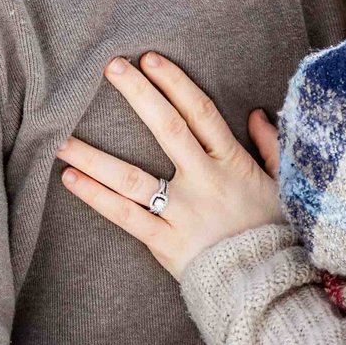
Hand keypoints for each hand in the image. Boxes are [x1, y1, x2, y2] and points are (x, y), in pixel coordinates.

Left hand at [57, 53, 286, 278]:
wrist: (267, 286)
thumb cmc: (275, 233)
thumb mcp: (282, 185)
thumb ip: (271, 146)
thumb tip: (257, 114)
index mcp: (231, 163)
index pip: (200, 112)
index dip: (174, 82)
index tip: (150, 59)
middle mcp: (203, 181)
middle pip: (167, 128)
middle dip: (138, 95)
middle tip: (111, 67)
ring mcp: (182, 212)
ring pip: (132, 177)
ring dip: (95, 156)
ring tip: (62, 138)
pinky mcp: (165, 242)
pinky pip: (125, 216)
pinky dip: (96, 198)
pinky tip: (70, 179)